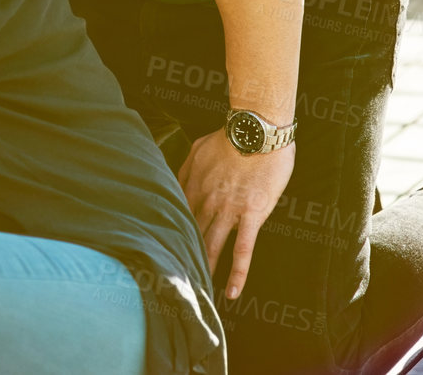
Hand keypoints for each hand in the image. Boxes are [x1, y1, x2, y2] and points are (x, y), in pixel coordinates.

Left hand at [176, 128, 293, 300]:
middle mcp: (206, 202)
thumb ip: (185, 167)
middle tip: (178, 278)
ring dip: (206, 268)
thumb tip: (174, 179)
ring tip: (199, 288)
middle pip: (192, 235)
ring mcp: (228, 211)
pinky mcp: (251, 216)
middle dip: (184, 256)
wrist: (256, 131)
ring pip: (212, 246)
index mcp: (192, 186)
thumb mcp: (197, 148)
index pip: (178, 216)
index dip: (173, 234)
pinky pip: (243, 250)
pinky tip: (232, 291)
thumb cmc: (230, 136)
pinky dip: (237, 272)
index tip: (166, 250)